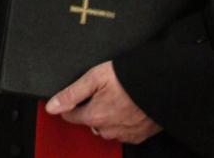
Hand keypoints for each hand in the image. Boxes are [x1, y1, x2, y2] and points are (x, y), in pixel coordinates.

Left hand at [44, 61, 162, 143]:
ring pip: (106, 130)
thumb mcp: (94, 78)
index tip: (75, 96)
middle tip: (100, 93)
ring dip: (105, 118)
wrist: (162, 83)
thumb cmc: (128, 77)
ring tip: (115, 100)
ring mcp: (126, 134)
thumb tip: (51, 107)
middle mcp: (109, 130)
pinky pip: (123, 133)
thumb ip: (71, 94)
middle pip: (88, 123)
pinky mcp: (141, 135)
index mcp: (95, 116)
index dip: (70, 104)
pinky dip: (121, 124)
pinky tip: (126, 108)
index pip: (70, 116)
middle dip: (89, 110)